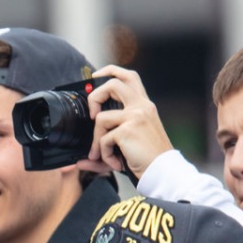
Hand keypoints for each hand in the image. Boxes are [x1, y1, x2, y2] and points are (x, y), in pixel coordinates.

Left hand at [74, 65, 173, 179]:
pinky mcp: (128, 129)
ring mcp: (136, 116)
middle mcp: (142, 106)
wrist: (163, 171)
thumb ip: (105, 148)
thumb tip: (79, 161)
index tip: (94, 77)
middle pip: (112, 84)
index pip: (129, 76)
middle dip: (93, 97)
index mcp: (144, 105)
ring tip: (103, 154)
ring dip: (97, 140)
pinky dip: (104, 153)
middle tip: (91, 116)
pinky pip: (103, 139)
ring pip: (100, 118)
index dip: (110, 71)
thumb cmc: (147, 158)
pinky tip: (115, 162)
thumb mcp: (128, 144)